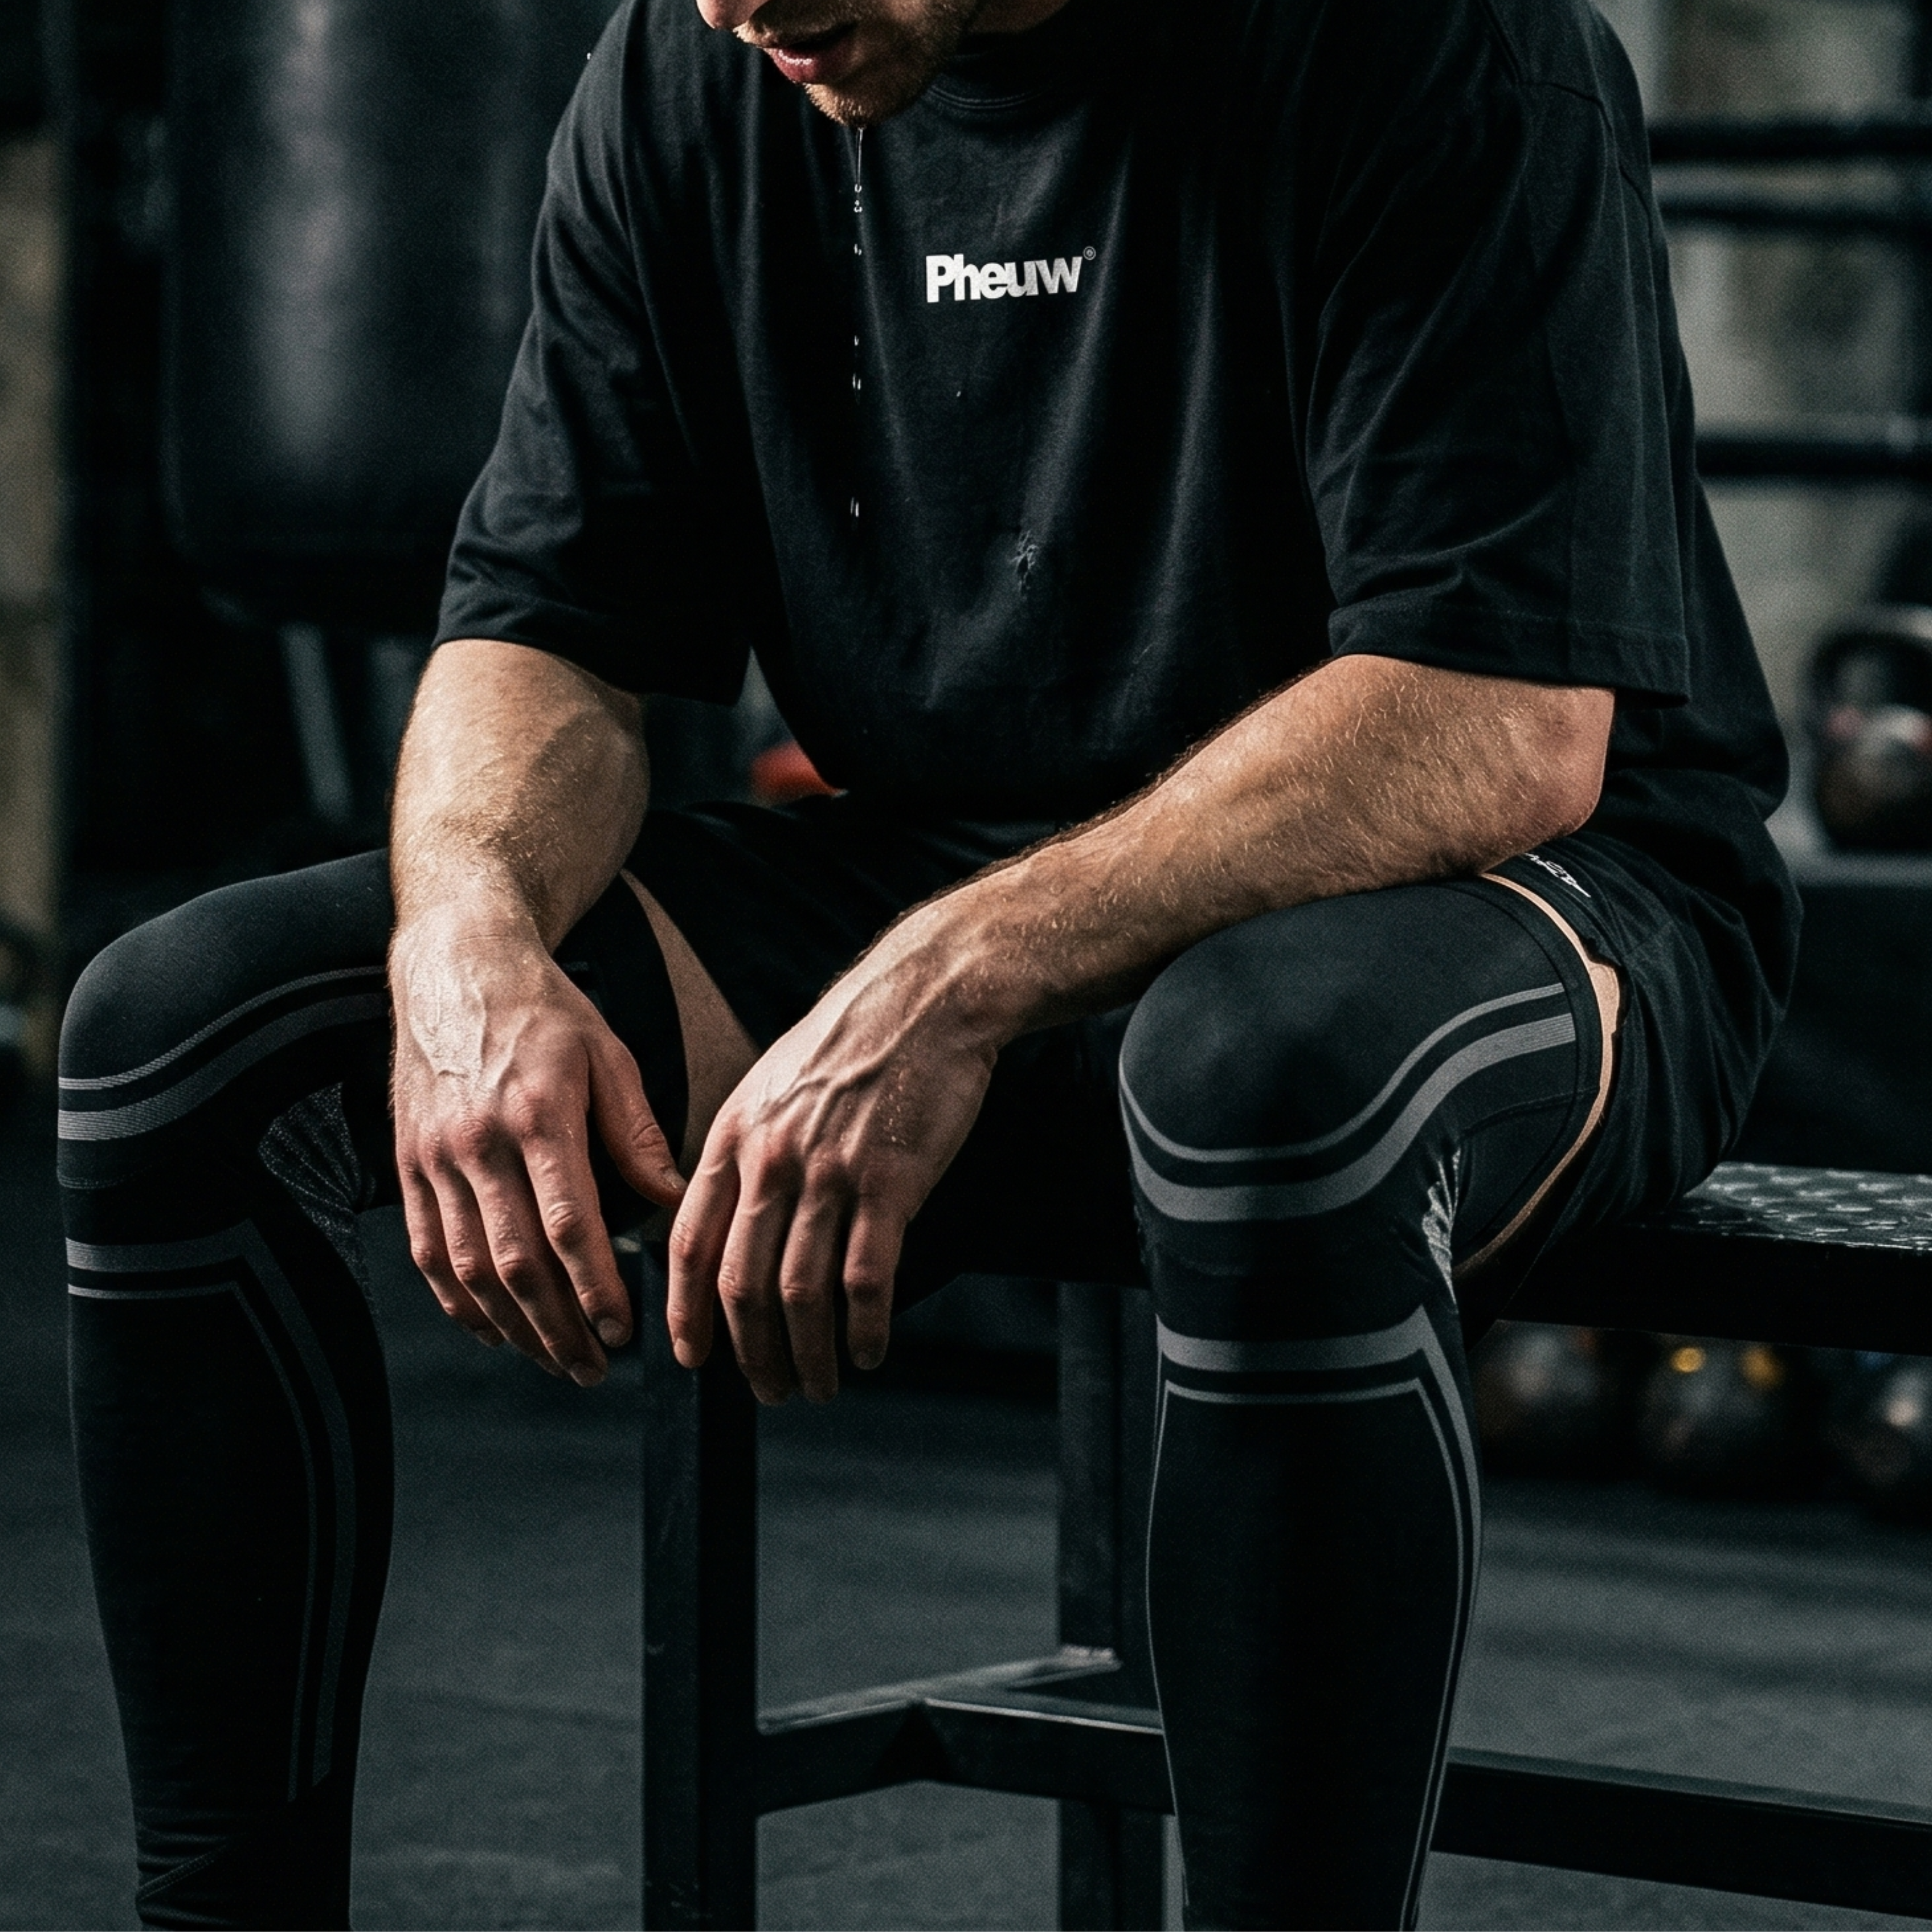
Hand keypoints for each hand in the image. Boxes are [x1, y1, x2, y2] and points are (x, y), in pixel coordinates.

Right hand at [391, 910, 685, 1383]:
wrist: (456, 968)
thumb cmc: (545, 1011)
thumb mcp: (609, 1056)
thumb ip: (637, 1135)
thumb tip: (674, 1203)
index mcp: (539, 1117)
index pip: (569, 1226)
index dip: (596, 1289)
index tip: (625, 1331)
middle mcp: (479, 1145)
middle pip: (516, 1264)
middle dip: (558, 1328)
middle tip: (595, 1367)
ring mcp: (435, 1158)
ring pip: (468, 1269)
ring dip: (512, 1328)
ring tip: (554, 1360)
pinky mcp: (407, 1164)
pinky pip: (426, 1251)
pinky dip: (457, 1302)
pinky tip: (492, 1329)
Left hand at [666, 917, 1000, 1402]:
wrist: (927, 998)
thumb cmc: (853, 1042)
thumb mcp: (772, 1084)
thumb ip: (746, 1150)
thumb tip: (728, 1218)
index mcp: (736, 1137)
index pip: (689, 1243)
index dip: (686, 1312)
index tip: (691, 1357)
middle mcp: (773, 1160)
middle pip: (740, 1283)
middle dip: (749, 1353)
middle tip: (767, 1389)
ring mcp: (831, 1174)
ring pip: (800, 1292)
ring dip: (805, 1353)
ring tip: (816, 1385)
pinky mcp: (891, 1184)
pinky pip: (866, 1278)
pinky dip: (863, 1329)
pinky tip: (868, 1351)